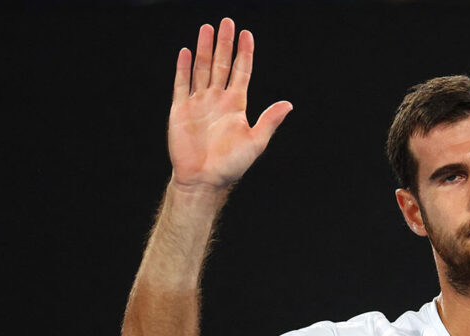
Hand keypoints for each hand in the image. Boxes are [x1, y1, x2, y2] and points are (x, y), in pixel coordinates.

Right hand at [168, 18, 291, 189]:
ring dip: (204, 49)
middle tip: (227, 21)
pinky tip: (185, 52)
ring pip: (202, 69)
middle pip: (222, 64)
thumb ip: (270, 120)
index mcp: (236, 105)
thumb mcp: (256, 142)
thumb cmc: (231, 165)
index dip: (245, 53)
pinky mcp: (180, 110)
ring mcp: (199, 103)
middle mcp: (217, 100)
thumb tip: (289, 104)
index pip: (242, 72)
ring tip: (206, 29)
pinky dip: (183, 68)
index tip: (247, 34)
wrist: (203, 180)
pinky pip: (181, 84)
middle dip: (224, 43)